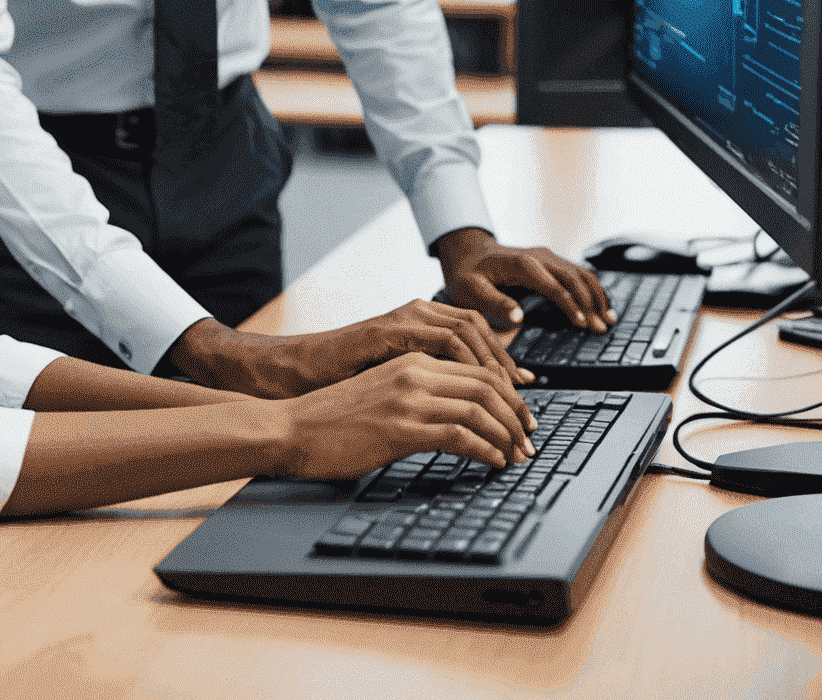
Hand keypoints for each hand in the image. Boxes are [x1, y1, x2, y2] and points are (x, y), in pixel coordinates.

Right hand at [277, 353, 537, 480]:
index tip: (522, 416)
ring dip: (507, 435)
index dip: (509, 392)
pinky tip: (494, 462)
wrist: (292, 427)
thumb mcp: (382, 391)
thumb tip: (454, 414)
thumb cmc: (332, 417)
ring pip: (479, 408)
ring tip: (518, 455)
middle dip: (516, 414)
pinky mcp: (401, 427)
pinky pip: (460, 434)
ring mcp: (408, 398)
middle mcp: (414, 372)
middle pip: (487, 384)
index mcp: (411, 359)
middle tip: (529, 439)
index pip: (478, 366)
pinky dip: (486, 450)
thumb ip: (416, 392)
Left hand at [436, 227, 613, 331]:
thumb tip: (519, 319)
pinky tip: (602, 304)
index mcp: (521, 263)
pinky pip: (577, 272)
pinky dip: (592, 288)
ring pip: (580, 273)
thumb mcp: (469, 290)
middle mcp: (538, 256)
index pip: (554, 285)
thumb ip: (493, 302)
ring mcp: (546, 257)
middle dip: (590, 303)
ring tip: (609, 319)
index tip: (582, 325)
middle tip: (601, 328)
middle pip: (573, 277)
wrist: (468, 252)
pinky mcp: (550, 261)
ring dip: (596, 295)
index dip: (570, 305)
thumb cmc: (467, 274)